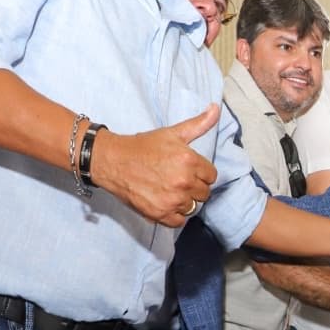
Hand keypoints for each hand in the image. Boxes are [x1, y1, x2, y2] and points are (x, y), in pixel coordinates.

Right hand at [91, 104, 219, 227]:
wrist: (113, 161)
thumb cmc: (143, 146)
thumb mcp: (173, 133)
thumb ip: (199, 123)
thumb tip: (217, 108)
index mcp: (189, 161)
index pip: (211, 176)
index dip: (200, 173)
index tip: (188, 170)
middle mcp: (183, 181)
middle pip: (204, 193)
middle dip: (194, 187)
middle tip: (177, 179)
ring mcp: (172, 199)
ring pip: (193, 207)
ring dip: (184, 201)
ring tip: (170, 190)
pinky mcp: (159, 214)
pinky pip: (180, 221)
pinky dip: (175, 215)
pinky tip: (165, 202)